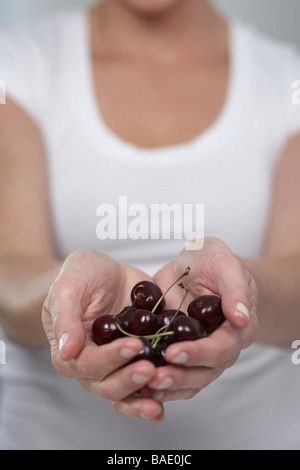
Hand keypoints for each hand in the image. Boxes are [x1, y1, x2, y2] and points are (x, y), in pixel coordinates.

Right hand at [42, 250, 163, 420]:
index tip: (133, 345)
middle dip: (130, 379)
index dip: (110, 358)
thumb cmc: (81, 275)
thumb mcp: (68, 288)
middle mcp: (93, 365)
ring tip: (165, 382)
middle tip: (150, 369)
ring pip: (128, 391)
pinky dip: (160, 390)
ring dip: (145, 393)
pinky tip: (175, 390)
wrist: (106, 271)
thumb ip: (65, 318)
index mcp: (70, 352)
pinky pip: (148, 381)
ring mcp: (118, 365)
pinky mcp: (139, 360)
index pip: (89, 364)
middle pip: (109, 385)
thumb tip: (66, 351)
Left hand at [128, 237, 258, 409]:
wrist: (196, 266)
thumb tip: (241, 318)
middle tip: (154, 377)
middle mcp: (223, 348)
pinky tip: (140, 389)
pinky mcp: (183, 355)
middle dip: (179, 376)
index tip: (173, 353)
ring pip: (189, 380)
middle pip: (204, 372)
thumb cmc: (213, 261)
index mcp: (239, 329)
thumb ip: (235, 290)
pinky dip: (159, 386)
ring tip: (145, 387)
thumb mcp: (224, 264)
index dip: (198, 353)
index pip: (221, 349)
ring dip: (168, 387)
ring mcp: (202, 355)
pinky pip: (175, 376)